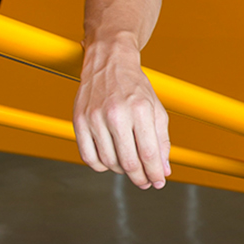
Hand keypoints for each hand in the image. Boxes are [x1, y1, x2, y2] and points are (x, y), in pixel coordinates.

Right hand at [73, 39, 171, 188]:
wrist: (109, 61)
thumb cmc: (134, 85)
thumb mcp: (156, 109)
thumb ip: (162, 140)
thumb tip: (164, 169)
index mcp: (140, 109)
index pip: (149, 153)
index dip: (155, 173)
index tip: (158, 182)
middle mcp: (117, 113)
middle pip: (129, 162)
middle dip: (140, 178)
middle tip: (145, 181)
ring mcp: (95, 117)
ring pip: (109, 162)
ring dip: (121, 171)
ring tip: (129, 166)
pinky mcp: (79, 121)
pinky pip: (88, 157)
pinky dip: (100, 166)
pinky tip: (110, 161)